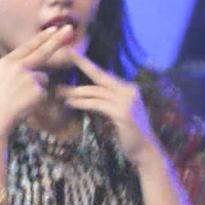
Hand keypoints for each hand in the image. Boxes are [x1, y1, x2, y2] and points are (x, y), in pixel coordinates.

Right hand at [0, 24, 73, 134]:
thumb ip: (15, 67)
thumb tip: (35, 64)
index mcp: (6, 62)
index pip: (27, 46)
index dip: (41, 38)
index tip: (53, 28)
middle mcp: (17, 66)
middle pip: (42, 52)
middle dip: (57, 40)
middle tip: (69, 28)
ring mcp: (28, 78)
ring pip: (42, 78)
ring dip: (36, 87)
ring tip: (19, 98)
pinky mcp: (37, 90)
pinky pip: (43, 92)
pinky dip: (37, 98)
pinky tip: (24, 104)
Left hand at [58, 51, 161, 166]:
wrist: (145, 151)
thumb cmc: (129, 134)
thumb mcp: (117, 113)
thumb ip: (106, 101)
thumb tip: (86, 93)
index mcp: (128, 89)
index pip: (104, 74)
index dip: (89, 64)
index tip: (74, 53)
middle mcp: (129, 91)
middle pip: (100, 76)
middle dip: (82, 64)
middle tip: (64, 56)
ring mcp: (127, 101)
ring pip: (95, 91)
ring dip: (75, 91)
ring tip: (59, 91)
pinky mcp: (122, 113)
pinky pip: (96, 104)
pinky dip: (82, 102)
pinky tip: (70, 102)